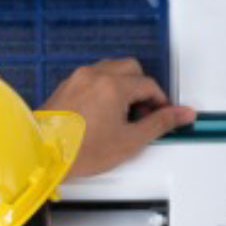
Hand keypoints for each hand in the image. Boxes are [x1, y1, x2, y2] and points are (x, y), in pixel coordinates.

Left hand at [44, 59, 195, 179]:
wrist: (41, 156)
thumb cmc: (79, 151)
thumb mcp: (129, 141)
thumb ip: (160, 123)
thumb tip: (184, 114)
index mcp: (113, 85)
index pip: (148, 84)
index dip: (160, 101)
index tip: (161, 116)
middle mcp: (94, 75)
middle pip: (130, 69)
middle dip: (142, 88)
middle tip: (142, 113)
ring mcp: (77, 79)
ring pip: (110, 70)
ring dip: (122, 85)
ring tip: (122, 114)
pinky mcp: (65, 87)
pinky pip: (92, 78)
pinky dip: (103, 88)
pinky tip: (102, 112)